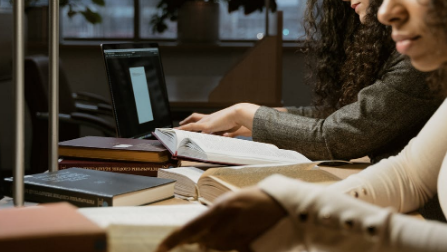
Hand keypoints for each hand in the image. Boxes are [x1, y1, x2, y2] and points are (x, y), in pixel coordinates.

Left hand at [157, 187, 286, 251]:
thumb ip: (215, 215)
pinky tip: (237, 237)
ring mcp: (239, 235)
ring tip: (231, 229)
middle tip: (208, 234)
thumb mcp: (233, 201)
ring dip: (217, 243)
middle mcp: (228, 222)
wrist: (285, 205)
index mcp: (221, 208)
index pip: (191, 227)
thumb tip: (199, 231)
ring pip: (217, 247)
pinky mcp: (249, 245)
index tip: (161, 248)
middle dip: (202, 240)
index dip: (174, 239)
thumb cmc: (258, 199)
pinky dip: (230, 246)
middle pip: (204, 241)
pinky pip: (232, 250)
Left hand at [177, 103, 257, 136]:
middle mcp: (209, 118)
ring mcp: (207, 121)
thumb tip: (224, 136)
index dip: (199, 120)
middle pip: (195, 117)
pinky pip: (192, 126)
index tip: (194, 122)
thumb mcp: (231, 129)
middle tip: (180, 124)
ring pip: (191, 123)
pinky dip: (185, 128)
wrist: (239, 114)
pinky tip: (179, 130)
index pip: (204, 118)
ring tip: (175, 130)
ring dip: (183, 127)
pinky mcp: (206, 125)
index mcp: (215, 118)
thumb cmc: (239, 121)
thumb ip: (227, 134)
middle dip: (187, 121)